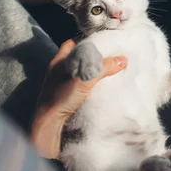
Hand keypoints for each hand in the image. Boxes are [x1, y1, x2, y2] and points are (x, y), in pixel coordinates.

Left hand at [31, 39, 126, 157]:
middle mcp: (60, 73)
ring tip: (116, 70)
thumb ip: (102, 68)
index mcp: (58, 62)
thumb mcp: (83, 79)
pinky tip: (108, 89)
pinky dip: (96, 88)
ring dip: (96, 74)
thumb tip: (122, 60)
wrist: (48, 131)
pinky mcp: (69, 101)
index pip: (72, 44)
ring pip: (83, 75)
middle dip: (95, 57)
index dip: (86, 40)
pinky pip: (85, 89)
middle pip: (80, 59)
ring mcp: (64, 88)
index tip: (104, 39)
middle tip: (114, 54)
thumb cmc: (60, 100)